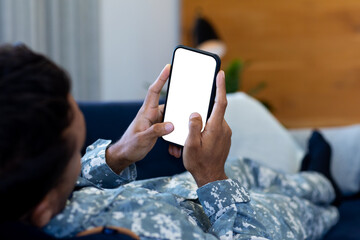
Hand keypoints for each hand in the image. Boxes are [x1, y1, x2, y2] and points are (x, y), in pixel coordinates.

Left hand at [106, 65, 173, 173]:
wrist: (125, 155)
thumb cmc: (130, 145)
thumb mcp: (142, 139)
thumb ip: (156, 131)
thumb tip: (172, 125)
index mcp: (146, 112)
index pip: (154, 91)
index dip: (161, 78)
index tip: (168, 67)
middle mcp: (152, 114)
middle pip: (169, 105)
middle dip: (179, 108)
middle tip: (189, 108)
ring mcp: (155, 121)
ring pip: (171, 119)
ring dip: (177, 129)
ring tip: (179, 141)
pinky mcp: (158, 129)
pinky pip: (169, 129)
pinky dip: (173, 138)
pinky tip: (174, 148)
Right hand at [182, 70, 231, 186]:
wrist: (211, 178)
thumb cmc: (199, 162)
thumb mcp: (191, 145)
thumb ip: (193, 127)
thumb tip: (195, 113)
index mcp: (216, 127)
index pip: (220, 103)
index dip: (220, 87)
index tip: (220, 74)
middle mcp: (224, 128)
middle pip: (215, 110)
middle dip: (205, 108)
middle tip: (195, 112)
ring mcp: (225, 133)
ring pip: (214, 120)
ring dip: (204, 122)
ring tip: (193, 136)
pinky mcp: (224, 138)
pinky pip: (215, 127)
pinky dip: (207, 127)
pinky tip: (198, 138)